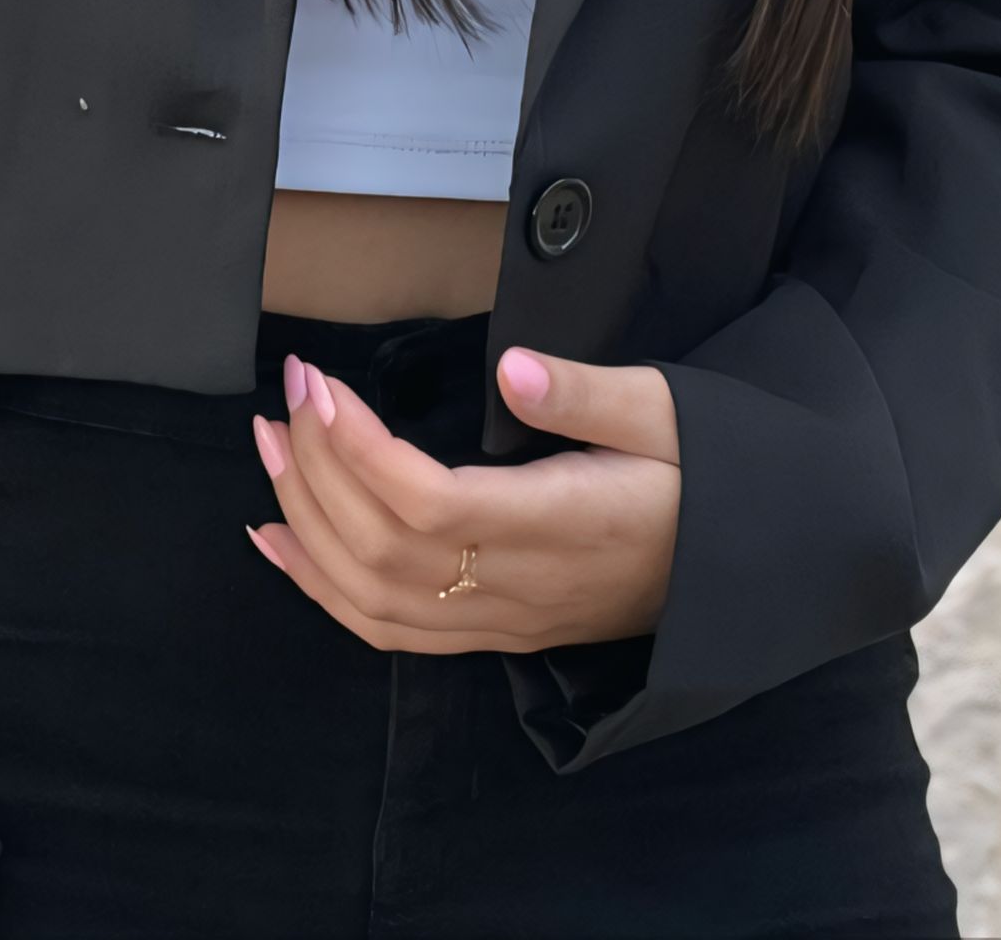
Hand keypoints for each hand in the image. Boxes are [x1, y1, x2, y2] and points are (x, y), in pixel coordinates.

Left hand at [246, 344, 680, 654]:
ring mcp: (501, 622)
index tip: (320, 383)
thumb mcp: (666, 412)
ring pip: (374, 598)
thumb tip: (511, 367)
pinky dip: (321, 586)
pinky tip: (278, 540)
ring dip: (305, 522)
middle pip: (384, 550)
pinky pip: (388, 630)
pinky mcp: (492, 633)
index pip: (430, 505)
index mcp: (559, 527)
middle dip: (316, 469)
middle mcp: (518, 588)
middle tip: (288, 390)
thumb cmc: (702, 478)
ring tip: (267, 445)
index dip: (359, 450)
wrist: (733, 569)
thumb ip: (586, 393)